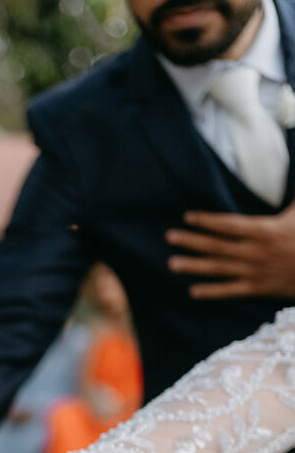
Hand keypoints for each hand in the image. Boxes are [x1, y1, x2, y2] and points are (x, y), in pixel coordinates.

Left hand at [166, 202, 294, 298]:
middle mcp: (256, 252)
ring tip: (172, 264)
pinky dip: (212, 292)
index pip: (230, 224)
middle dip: (192, 241)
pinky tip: (192, 291)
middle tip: (169, 237)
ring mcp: (254, 272)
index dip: (208, 221)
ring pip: (219, 269)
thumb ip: (290, 197)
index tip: (188, 216)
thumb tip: (292, 160)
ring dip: (194, 266)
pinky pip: (230, 291)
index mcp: (265, 231)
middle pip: (218, 246)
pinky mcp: (257, 288)